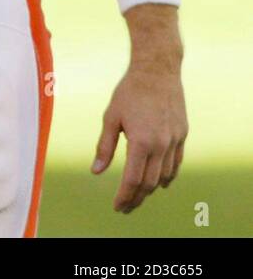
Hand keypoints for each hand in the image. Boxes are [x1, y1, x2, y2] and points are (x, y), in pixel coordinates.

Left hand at [93, 63, 186, 212]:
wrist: (157, 71)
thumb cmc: (129, 92)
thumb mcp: (111, 117)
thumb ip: (104, 146)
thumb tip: (96, 171)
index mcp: (141, 142)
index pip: (133, 180)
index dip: (124, 196)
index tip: (117, 207)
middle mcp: (161, 145)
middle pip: (149, 183)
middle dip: (136, 198)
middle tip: (125, 207)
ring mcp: (175, 141)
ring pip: (164, 176)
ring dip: (151, 189)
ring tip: (138, 196)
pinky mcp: (182, 135)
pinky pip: (176, 163)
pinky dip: (167, 176)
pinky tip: (158, 182)